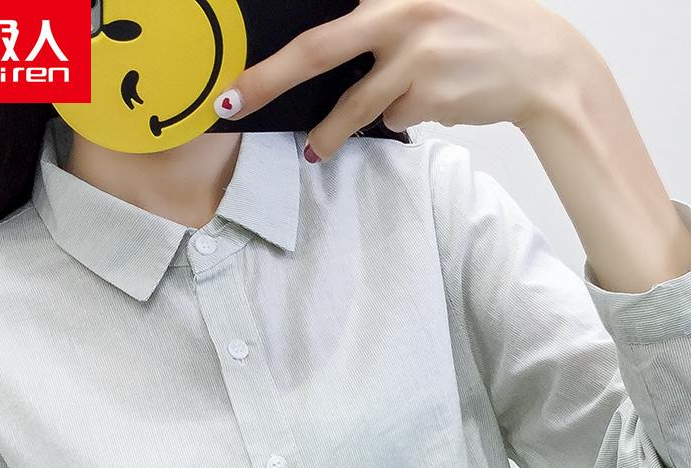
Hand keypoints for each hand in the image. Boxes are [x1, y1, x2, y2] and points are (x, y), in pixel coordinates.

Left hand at [211, 0, 595, 161]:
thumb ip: (385, 20)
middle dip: (268, 80)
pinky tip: (434, 99)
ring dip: (331, 133)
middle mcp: (401, 15)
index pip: (326, 21)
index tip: (239, 68)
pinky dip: (403, 117)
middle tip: (231, 103)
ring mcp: (416, 57)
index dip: (281, 45)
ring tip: (316, 150)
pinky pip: (395, 119)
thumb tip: (334, 52)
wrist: (541, 62)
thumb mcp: (431, 6)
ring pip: (357, 104)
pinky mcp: (430, 96)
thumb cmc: (481, 28)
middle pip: (319, 51)